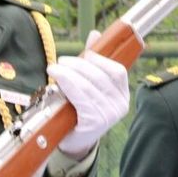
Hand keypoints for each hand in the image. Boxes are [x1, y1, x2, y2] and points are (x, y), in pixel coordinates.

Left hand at [48, 30, 129, 158]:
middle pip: (100, 76)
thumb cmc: (81, 110)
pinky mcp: (94, 122)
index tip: (85, 53)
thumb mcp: (89, 86)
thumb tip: (95, 34)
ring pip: (88, 85)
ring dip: (68, 72)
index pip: (118, 71)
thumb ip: (94, 61)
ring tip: (55, 68)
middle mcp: (119, 106)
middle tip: (62, 61)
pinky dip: (67, 84)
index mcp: (123, 95)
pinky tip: (57, 78)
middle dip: (79, 64)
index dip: (101, 59)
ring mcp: (108, 115)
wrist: (74, 141)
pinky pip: (80, 97)